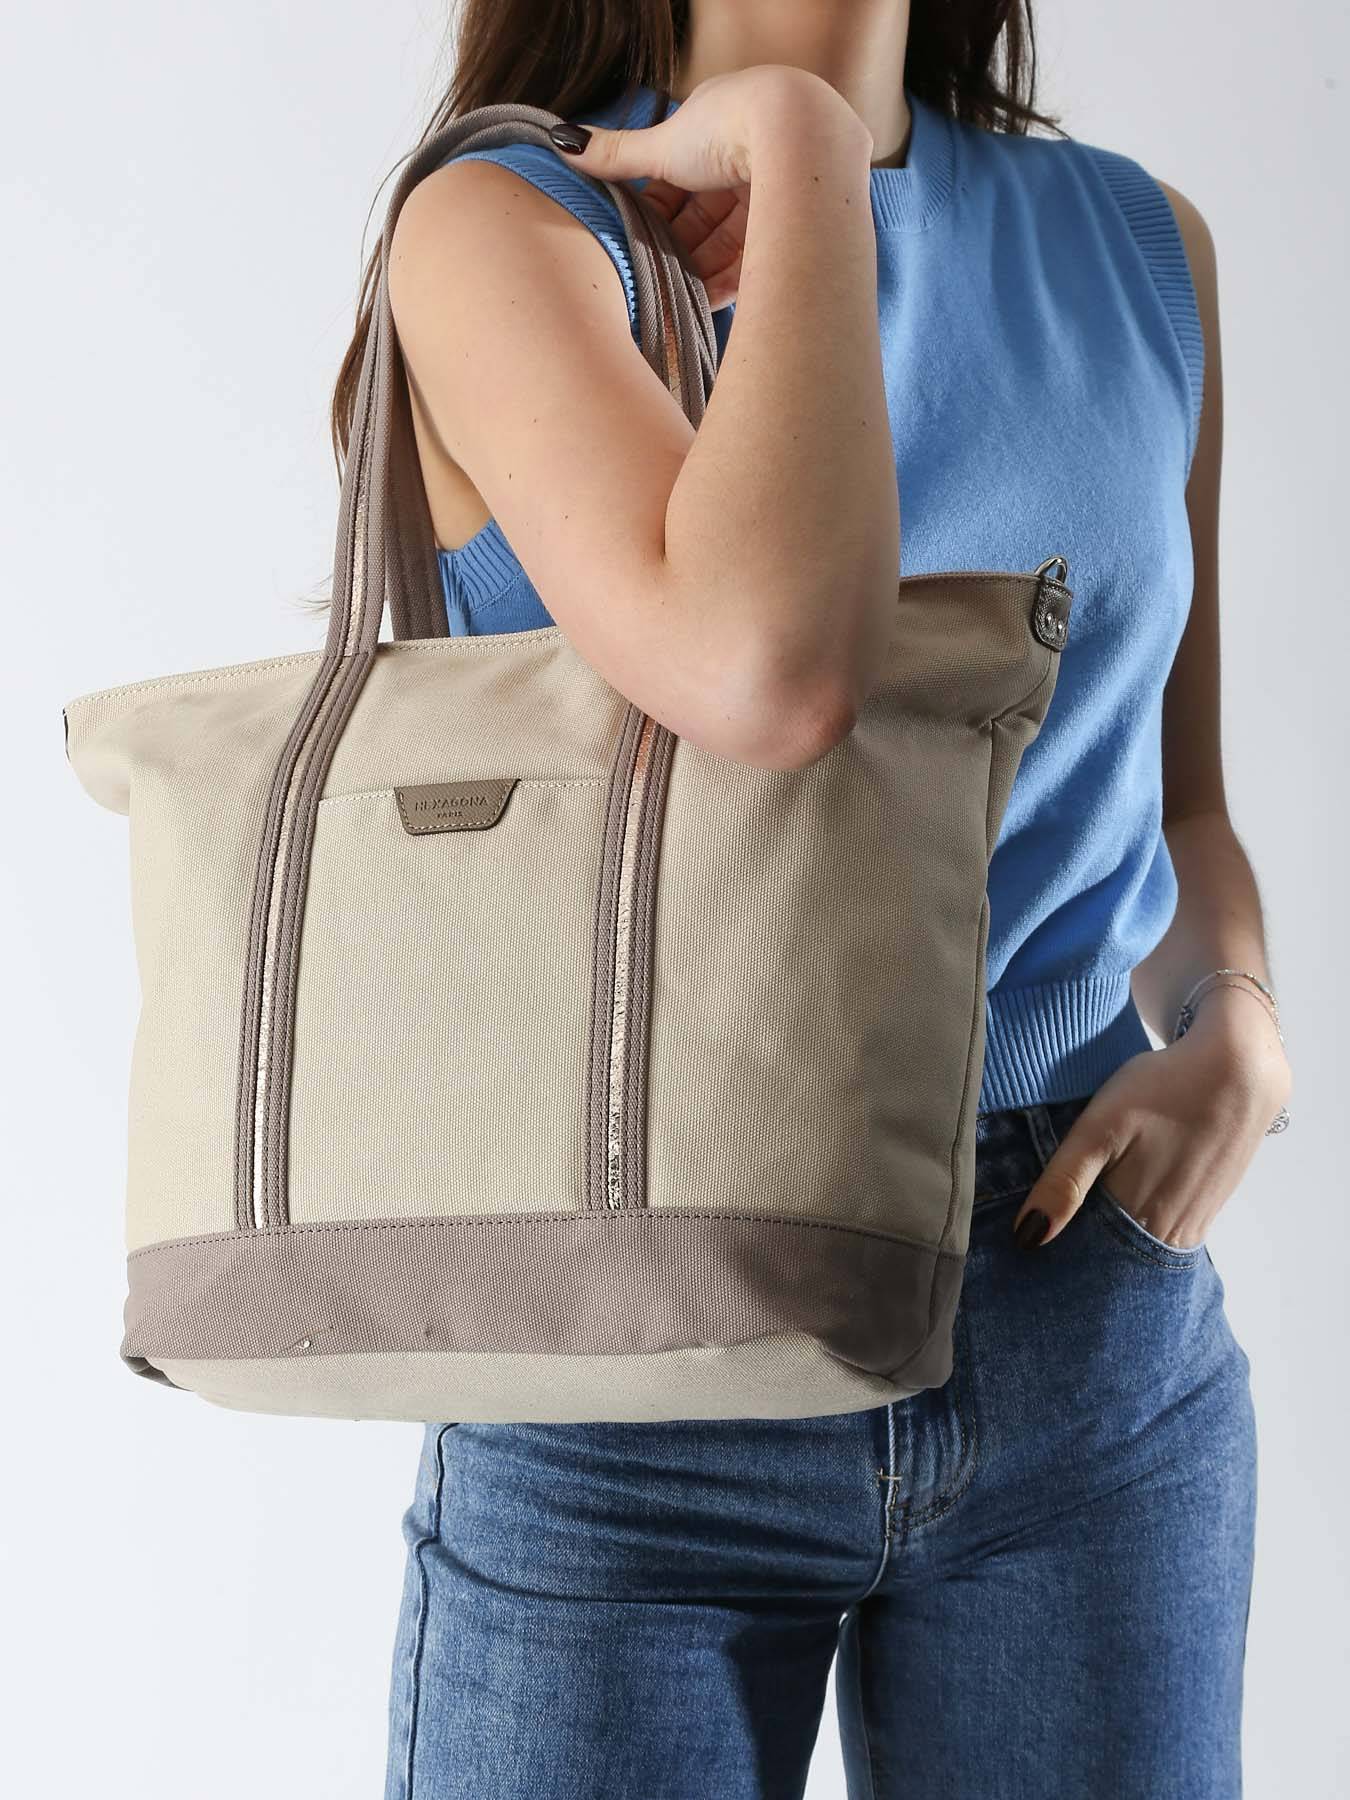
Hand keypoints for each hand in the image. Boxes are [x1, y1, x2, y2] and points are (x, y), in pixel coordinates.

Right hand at [549, 66, 871, 307]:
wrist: (801, 137)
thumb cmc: (731, 128)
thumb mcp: (664, 144)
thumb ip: (616, 154)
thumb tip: (563, 142)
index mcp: (719, 125)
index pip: (679, 179)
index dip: (656, 214)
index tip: (637, 243)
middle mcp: (751, 152)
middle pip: (705, 214)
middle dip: (679, 249)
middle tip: (654, 280)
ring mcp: (777, 185)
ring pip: (731, 239)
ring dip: (702, 271)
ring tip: (676, 300)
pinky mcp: (797, 219)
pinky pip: (758, 256)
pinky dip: (732, 281)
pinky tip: (707, 304)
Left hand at [1011, 985, 1292, 1249]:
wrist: (1239, 1070)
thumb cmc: (1163, 1090)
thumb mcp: (1100, 1128)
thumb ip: (1065, 1182)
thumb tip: (1027, 1238)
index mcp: (1137, 1220)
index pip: (1085, 1259)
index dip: (1056, 1253)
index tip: (1030, 1243)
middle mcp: (1167, 1235)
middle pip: (1112, 1260)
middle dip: (1080, 1250)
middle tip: (1049, 1225)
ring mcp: (1192, 1224)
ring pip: (1137, 1248)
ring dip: (1109, 1239)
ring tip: (1082, 1213)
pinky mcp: (1207, 1208)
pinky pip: (1162, 1234)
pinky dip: (1136, 1225)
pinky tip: (1123, 1200)